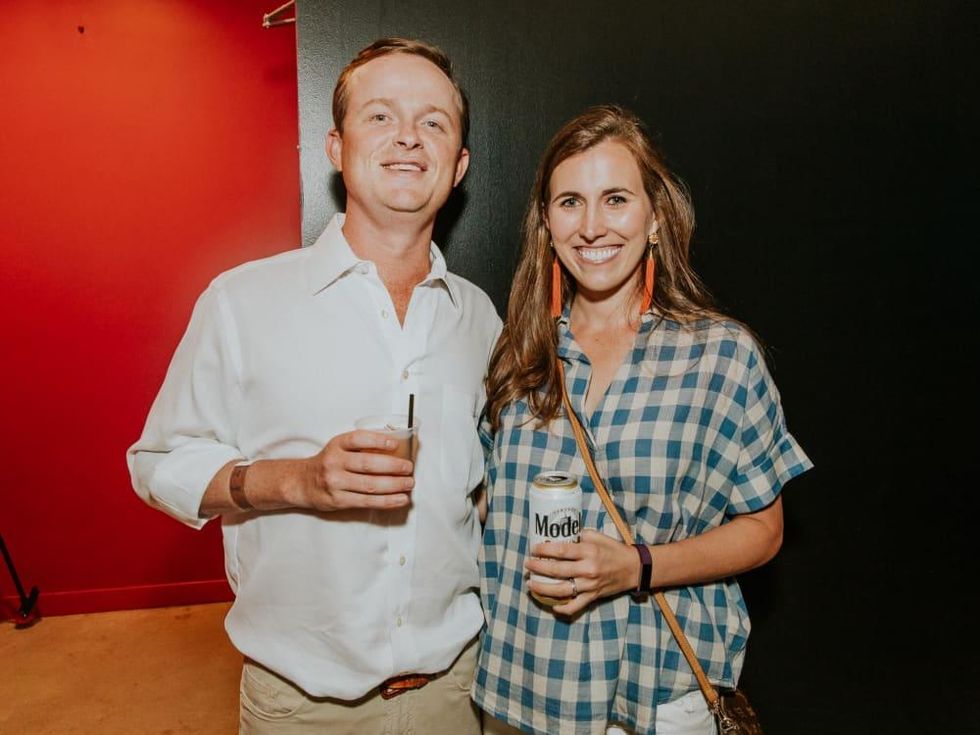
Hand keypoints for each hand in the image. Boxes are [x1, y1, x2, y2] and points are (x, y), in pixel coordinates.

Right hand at [296, 429, 414, 511]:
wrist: (303, 483)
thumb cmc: (330, 463)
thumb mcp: (339, 447)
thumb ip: (362, 446)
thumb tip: (396, 447)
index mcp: (337, 445)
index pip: (358, 439)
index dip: (378, 441)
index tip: (395, 444)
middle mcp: (334, 463)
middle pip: (368, 464)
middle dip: (393, 467)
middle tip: (408, 468)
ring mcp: (335, 483)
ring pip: (370, 485)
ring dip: (394, 485)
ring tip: (409, 483)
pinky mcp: (339, 501)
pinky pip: (367, 502)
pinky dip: (387, 501)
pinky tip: (400, 499)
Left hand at [525, 529, 639, 616]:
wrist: (633, 568)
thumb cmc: (614, 550)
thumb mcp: (598, 536)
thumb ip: (580, 535)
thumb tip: (561, 534)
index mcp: (589, 551)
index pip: (561, 551)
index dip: (544, 550)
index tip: (533, 549)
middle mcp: (588, 569)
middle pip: (557, 570)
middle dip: (538, 568)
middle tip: (527, 565)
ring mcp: (590, 586)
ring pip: (562, 590)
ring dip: (543, 588)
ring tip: (531, 584)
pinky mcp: (593, 597)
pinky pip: (575, 606)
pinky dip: (563, 608)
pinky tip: (552, 606)